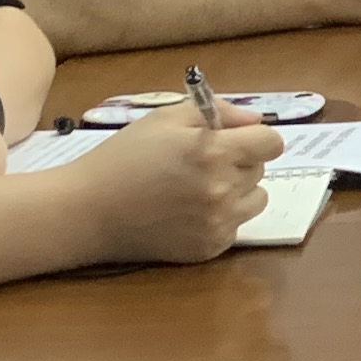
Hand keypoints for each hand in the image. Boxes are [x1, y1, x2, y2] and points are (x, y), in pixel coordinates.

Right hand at [77, 98, 278, 260]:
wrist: (88, 210)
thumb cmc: (123, 157)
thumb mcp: (166, 118)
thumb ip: (218, 112)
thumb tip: (256, 122)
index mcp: (215, 152)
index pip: (272, 143)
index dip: (255, 138)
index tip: (235, 140)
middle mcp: (223, 190)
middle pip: (261, 170)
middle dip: (239, 162)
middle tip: (200, 163)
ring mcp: (218, 223)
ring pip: (256, 200)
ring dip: (237, 191)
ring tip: (198, 188)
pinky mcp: (209, 248)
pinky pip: (236, 226)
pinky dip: (221, 217)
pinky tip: (187, 212)